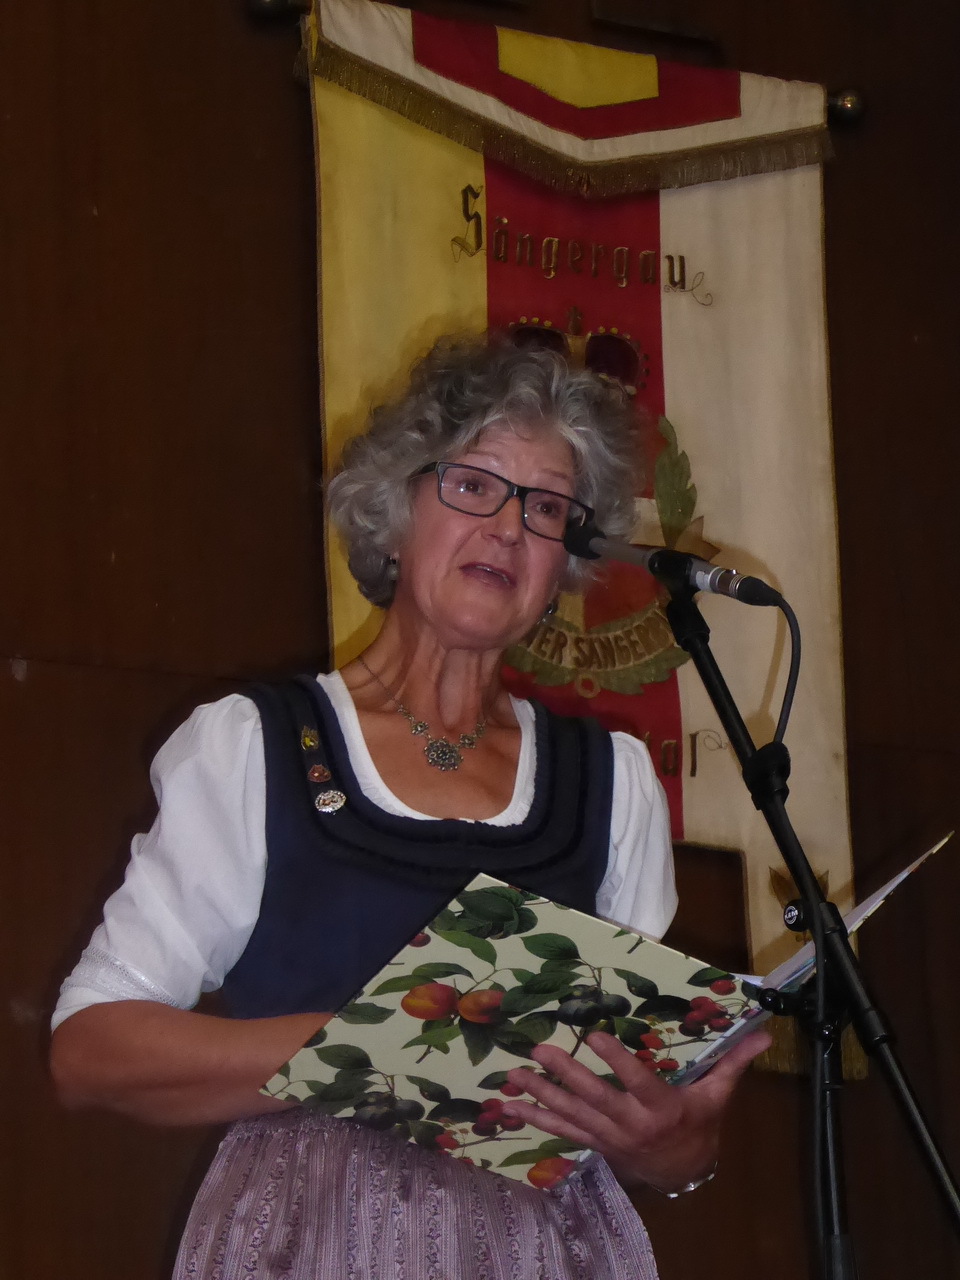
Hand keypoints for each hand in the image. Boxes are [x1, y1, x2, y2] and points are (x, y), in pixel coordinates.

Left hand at [503, 1028, 770, 1192]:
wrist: (684, 1173)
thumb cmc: (700, 1126)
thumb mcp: (718, 1095)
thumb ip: (734, 1062)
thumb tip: (764, 1032)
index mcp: (662, 1108)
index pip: (636, 1081)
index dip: (616, 1060)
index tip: (594, 1035)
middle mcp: (631, 1124)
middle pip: (595, 1097)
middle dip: (565, 1074)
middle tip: (540, 1048)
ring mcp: (609, 1136)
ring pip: (571, 1115)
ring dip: (540, 1094)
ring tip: (513, 1074)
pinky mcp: (595, 1143)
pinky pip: (562, 1132)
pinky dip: (535, 1118)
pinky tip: (510, 1106)